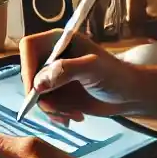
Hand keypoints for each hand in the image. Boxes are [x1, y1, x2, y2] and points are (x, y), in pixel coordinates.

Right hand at [20, 31, 146, 122]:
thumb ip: (65, 71)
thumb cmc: (116, 75)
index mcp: (58, 41)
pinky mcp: (58, 93)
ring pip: (36, 94)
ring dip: (52, 109)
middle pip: (29, 74)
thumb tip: (38, 84)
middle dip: (42, 96)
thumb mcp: (92, 68)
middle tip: (59, 109)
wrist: (129, 95)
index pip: (29, 48)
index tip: (35, 91)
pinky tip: (75, 116)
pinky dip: (56, 115)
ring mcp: (54, 76)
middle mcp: (52, 57)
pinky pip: (45, 106)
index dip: (27, 68)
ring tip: (74, 114)